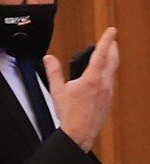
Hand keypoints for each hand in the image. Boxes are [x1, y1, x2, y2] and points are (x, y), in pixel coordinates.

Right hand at [43, 27, 119, 151]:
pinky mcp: (108, 100)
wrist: (79, 133)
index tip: (111, 30)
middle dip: (113, 48)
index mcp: (92, 79)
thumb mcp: (57, 90)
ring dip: (111, 60)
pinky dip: (109, 73)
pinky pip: (111, 81)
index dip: (107, 39)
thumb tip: (49, 58)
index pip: (101, 54)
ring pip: (113, 71)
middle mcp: (104, 84)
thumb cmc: (69, 114)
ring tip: (107, 55)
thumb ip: (53, 72)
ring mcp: (108, 93)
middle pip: (113, 61)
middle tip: (112, 39)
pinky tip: (103, 75)